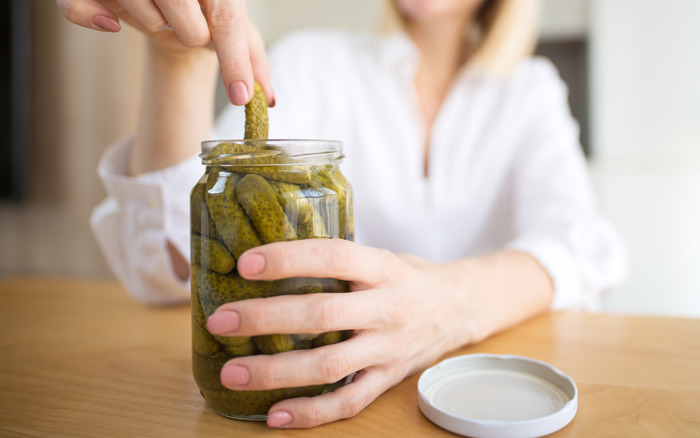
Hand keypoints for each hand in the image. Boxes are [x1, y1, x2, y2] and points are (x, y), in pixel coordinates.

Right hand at [55, 0, 272, 105]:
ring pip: (147, 20)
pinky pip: (78, 6)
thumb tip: (269, 100)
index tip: (242, 98)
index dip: (236, 61)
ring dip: (153, 24)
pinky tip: (110, 19)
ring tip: (157, 9)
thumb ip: (249, 56)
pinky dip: (90, 15)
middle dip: (190, 35)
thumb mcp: (231, 19)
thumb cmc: (200, 0)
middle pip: (190, 29)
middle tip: (181, 20)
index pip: (226, 19)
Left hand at [205, 239, 469, 427]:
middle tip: (221, 320)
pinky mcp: (388, 379)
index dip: (289, 259)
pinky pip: (349, 403)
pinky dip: (311, 413)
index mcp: (384, 269)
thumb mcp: (382, 255)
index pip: (334, 257)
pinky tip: (274, 415)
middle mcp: (388, 308)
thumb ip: (339, 258)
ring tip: (231, 373)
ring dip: (276, 371)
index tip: (246, 264)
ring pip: (329, 366)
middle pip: (323, 315)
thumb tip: (269, 253)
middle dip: (266, 318)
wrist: (460, 308)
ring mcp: (388, 348)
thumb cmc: (407, 277)